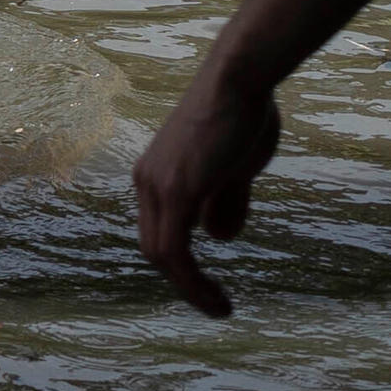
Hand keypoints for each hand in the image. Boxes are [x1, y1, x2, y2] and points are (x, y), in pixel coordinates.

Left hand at [133, 77, 284, 318]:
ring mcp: (158, 185)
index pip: (157, 231)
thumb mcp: (235, 167)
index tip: (208, 287)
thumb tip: (219, 236)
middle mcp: (147, 181)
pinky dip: (193, 281)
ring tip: (220, 310)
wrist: (240, 80)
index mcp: (156, 176)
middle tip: (215, 305)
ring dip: (190, 289)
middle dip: (183, 282)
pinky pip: (176, 250)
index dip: (180, 263)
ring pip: (162, 255)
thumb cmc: (243, 115)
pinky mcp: (178, 189)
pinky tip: (217, 300)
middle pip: (153, 247)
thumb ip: (225, 200)